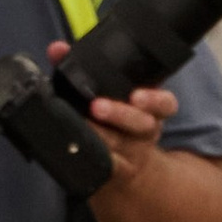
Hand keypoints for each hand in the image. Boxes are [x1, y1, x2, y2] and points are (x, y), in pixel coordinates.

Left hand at [48, 45, 175, 172]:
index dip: (155, 100)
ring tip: (83, 127)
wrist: (131, 164)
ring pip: (122, 146)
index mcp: (152, 108)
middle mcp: (146, 131)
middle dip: (121, 114)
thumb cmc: (116, 117)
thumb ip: (83, 66)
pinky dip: (94, 161)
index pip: (165, 103)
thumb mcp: (112, 90)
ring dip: (102, 136)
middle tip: (97, 106)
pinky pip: (107, 169)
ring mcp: (133, 153)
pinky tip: (80, 153)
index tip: (137, 95)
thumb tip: (57, 49)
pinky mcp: (118, 172)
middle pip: (142, 124)